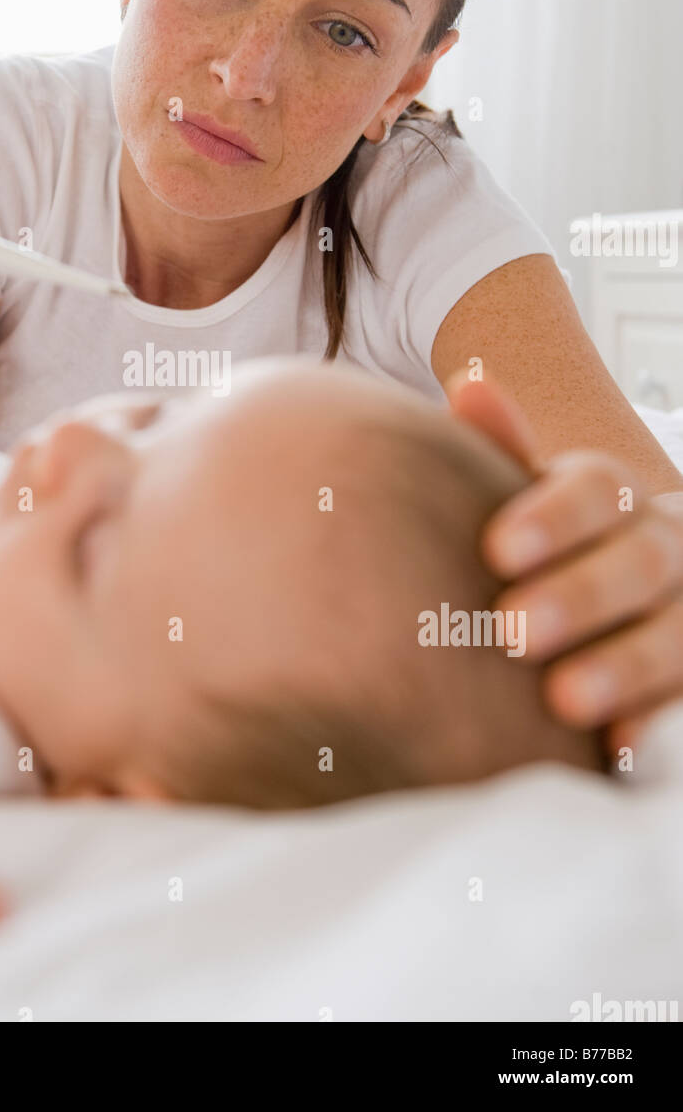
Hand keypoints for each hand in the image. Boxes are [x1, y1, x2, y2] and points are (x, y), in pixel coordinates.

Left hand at [448, 376, 682, 754]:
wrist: (618, 607)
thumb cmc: (551, 554)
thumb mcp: (527, 505)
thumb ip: (503, 452)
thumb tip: (471, 385)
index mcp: (619, 499)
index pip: (600, 487)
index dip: (553, 516)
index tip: (497, 550)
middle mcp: (669, 550)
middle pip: (643, 559)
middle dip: (582, 594)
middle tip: (514, 631)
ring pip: (680, 632)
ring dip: (625, 665)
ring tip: (563, 699)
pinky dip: (659, 723)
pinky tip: (618, 747)